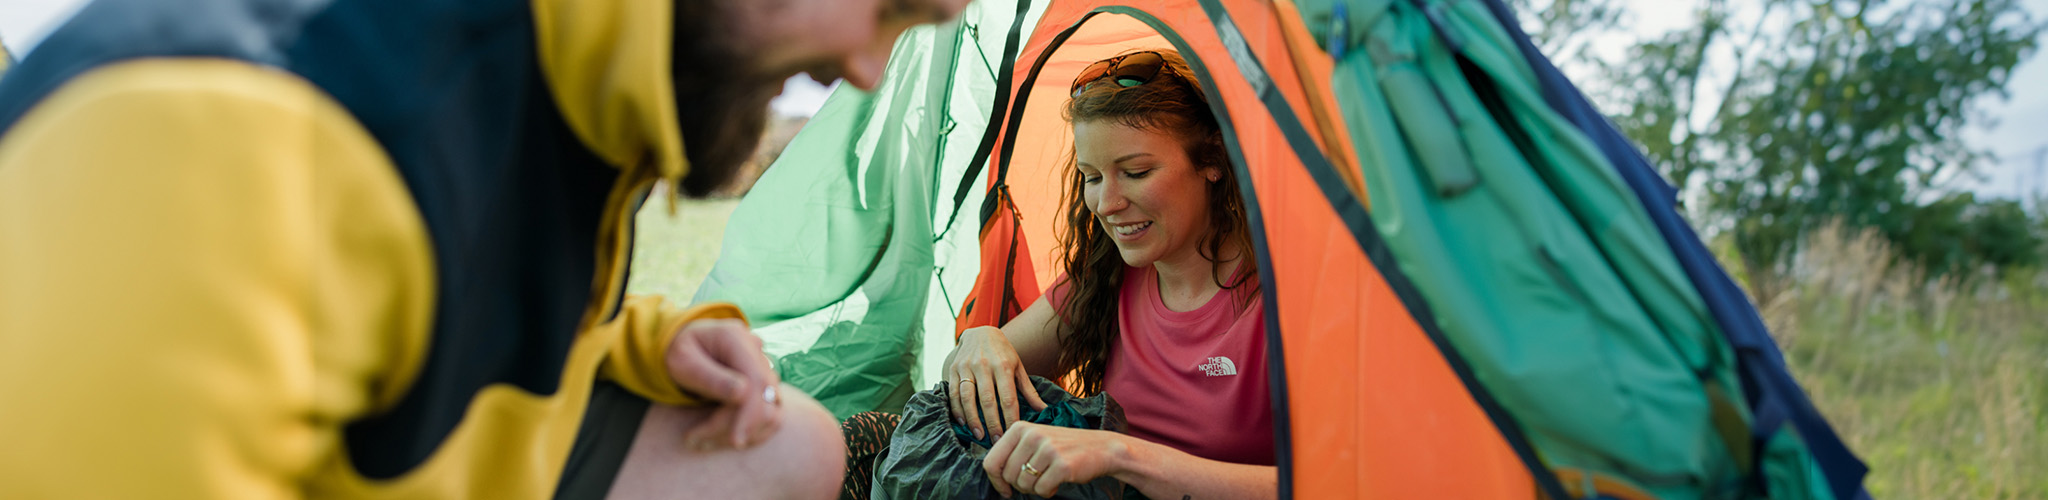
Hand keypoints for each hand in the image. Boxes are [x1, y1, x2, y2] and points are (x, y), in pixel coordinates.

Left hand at [664, 318, 780, 450]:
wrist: (683, 345)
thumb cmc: (678, 352)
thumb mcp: (683, 362)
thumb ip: (710, 377)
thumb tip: (743, 394)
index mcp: (737, 340)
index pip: (757, 381)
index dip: (750, 414)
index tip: (736, 441)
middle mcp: (757, 353)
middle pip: (763, 400)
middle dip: (734, 428)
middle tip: (693, 440)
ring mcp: (764, 369)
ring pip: (770, 413)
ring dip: (741, 434)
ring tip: (702, 441)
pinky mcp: (765, 387)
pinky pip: (769, 417)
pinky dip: (748, 433)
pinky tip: (720, 438)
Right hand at [947, 326, 1047, 440]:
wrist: (979, 332)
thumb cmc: (1002, 353)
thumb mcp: (1018, 367)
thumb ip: (1029, 390)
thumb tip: (1044, 410)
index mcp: (1003, 366)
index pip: (1008, 397)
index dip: (1010, 418)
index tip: (1013, 433)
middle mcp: (984, 366)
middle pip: (987, 400)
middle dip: (992, 424)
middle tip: (997, 442)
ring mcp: (966, 367)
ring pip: (968, 398)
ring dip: (973, 420)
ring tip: (980, 436)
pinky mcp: (953, 370)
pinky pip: (953, 393)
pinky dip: (957, 410)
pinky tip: (963, 423)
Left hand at [981, 422, 1131, 497]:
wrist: (1101, 448)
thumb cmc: (1065, 447)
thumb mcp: (1035, 440)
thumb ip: (1013, 452)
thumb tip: (995, 477)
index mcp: (1020, 428)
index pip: (991, 460)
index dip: (995, 481)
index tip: (1004, 489)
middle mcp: (1031, 435)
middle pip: (1007, 476)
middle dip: (1019, 485)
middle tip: (1036, 481)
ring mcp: (1047, 449)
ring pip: (1023, 484)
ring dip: (1035, 489)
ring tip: (1048, 478)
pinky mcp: (1061, 464)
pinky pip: (1041, 490)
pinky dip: (1048, 491)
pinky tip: (1057, 481)